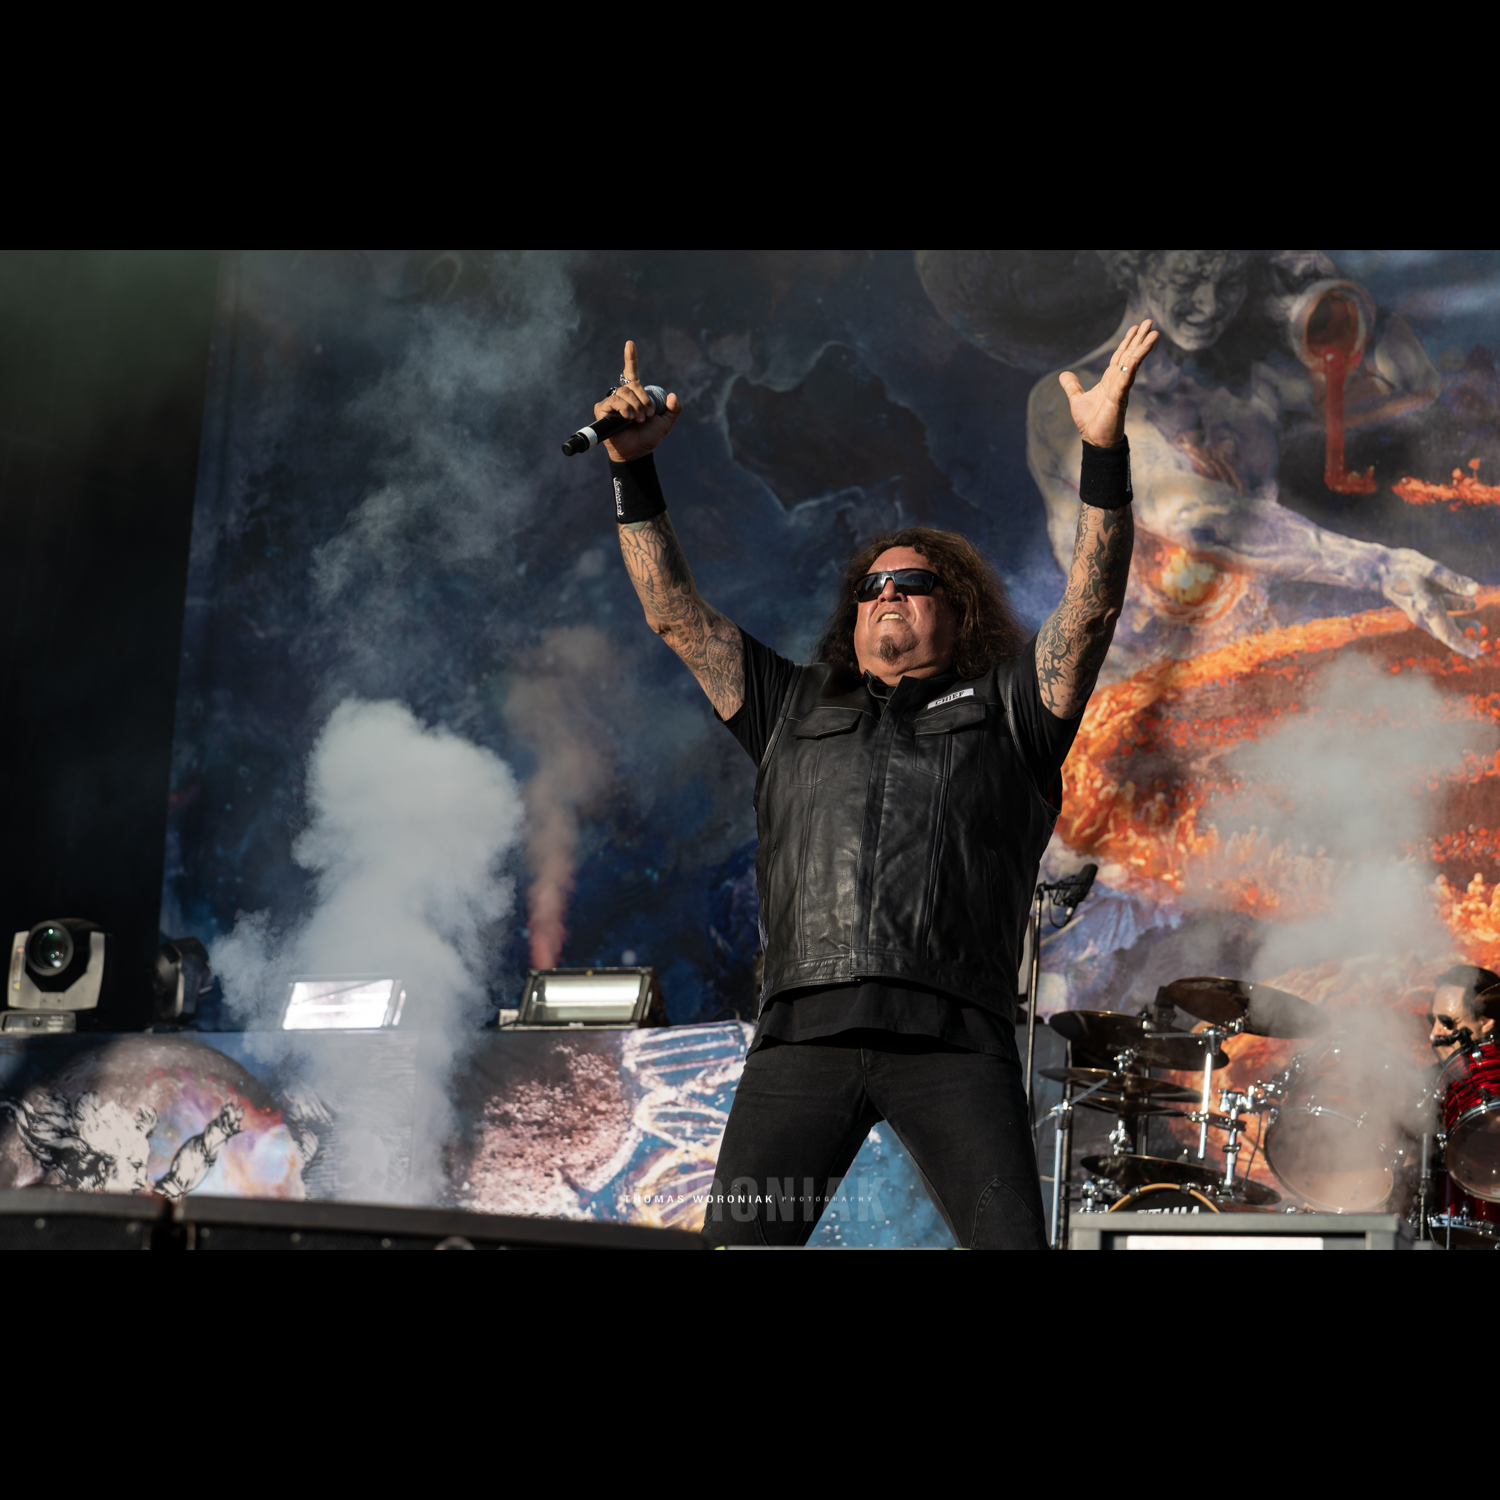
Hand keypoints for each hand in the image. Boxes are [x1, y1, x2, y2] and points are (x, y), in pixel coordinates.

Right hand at [597, 340, 681, 461]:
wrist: (638, 452)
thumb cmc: (649, 437)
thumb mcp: (666, 422)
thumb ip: (673, 409)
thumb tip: (673, 396)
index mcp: (636, 395)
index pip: (631, 372)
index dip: (630, 358)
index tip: (630, 344)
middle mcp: (622, 396)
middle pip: (632, 385)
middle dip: (644, 399)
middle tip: (648, 415)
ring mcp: (611, 403)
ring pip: (624, 393)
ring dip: (635, 406)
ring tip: (639, 419)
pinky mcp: (602, 410)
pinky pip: (613, 401)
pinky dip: (624, 408)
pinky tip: (629, 417)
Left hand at [1059, 321, 1159, 448]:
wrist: (1095, 440)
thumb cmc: (1090, 423)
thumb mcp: (1077, 400)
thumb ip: (1072, 386)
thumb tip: (1063, 374)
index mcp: (1110, 380)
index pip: (1120, 356)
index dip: (1128, 342)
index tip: (1136, 328)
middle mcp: (1118, 382)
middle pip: (1130, 355)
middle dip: (1140, 339)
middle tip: (1150, 322)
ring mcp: (1120, 389)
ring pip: (1133, 364)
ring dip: (1143, 348)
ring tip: (1154, 334)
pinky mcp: (1119, 398)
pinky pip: (1126, 380)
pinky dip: (1131, 368)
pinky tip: (1137, 356)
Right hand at [1375, 546, 1480, 656]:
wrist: (1379, 568)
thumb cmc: (1402, 568)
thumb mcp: (1429, 570)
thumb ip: (1452, 580)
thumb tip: (1475, 589)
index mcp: (1426, 609)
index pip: (1446, 633)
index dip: (1461, 644)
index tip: (1475, 653)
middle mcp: (1423, 614)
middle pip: (1446, 631)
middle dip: (1462, 639)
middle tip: (1478, 648)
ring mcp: (1421, 609)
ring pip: (1444, 621)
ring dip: (1461, 623)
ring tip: (1477, 626)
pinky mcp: (1421, 602)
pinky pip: (1440, 612)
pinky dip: (1455, 611)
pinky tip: (1468, 605)